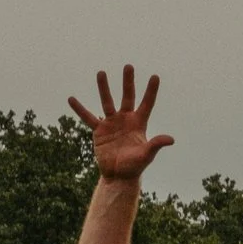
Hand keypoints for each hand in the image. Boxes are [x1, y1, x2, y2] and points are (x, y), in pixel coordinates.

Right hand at [69, 66, 173, 181]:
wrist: (118, 176)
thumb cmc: (134, 167)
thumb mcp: (146, 155)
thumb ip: (156, 145)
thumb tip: (170, 139)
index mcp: (138, 123)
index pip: (146, 103)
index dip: (151, 91)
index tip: (155, 76)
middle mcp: (125, 119)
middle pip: (127, 96)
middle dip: (128, 82)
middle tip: (128, 66)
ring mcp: (111, 123)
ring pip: (107, 101)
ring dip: (104, 88)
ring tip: (101, 72)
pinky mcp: (99, 131)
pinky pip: (88, 117)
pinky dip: (79, 109)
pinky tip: (71, 98)